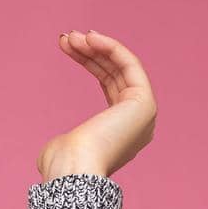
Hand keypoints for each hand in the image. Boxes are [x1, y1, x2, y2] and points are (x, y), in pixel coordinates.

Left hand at [39, 31, 155, 181]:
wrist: (73, 171)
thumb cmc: (62, 165)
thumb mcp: (63, 149)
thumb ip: (70, 139)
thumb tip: (63, 139)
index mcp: (121, 132)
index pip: (109, 86)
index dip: (90, 63)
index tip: (68, 47)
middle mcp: (136, 122)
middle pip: (115, 74)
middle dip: (91, 52)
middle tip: (66, 37)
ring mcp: (143, 113)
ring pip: (122, 67)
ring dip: (97, 47)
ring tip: (70, 36)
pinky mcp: (144, 102)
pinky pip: (130, 65)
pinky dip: (111, 48)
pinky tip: (89, 38)